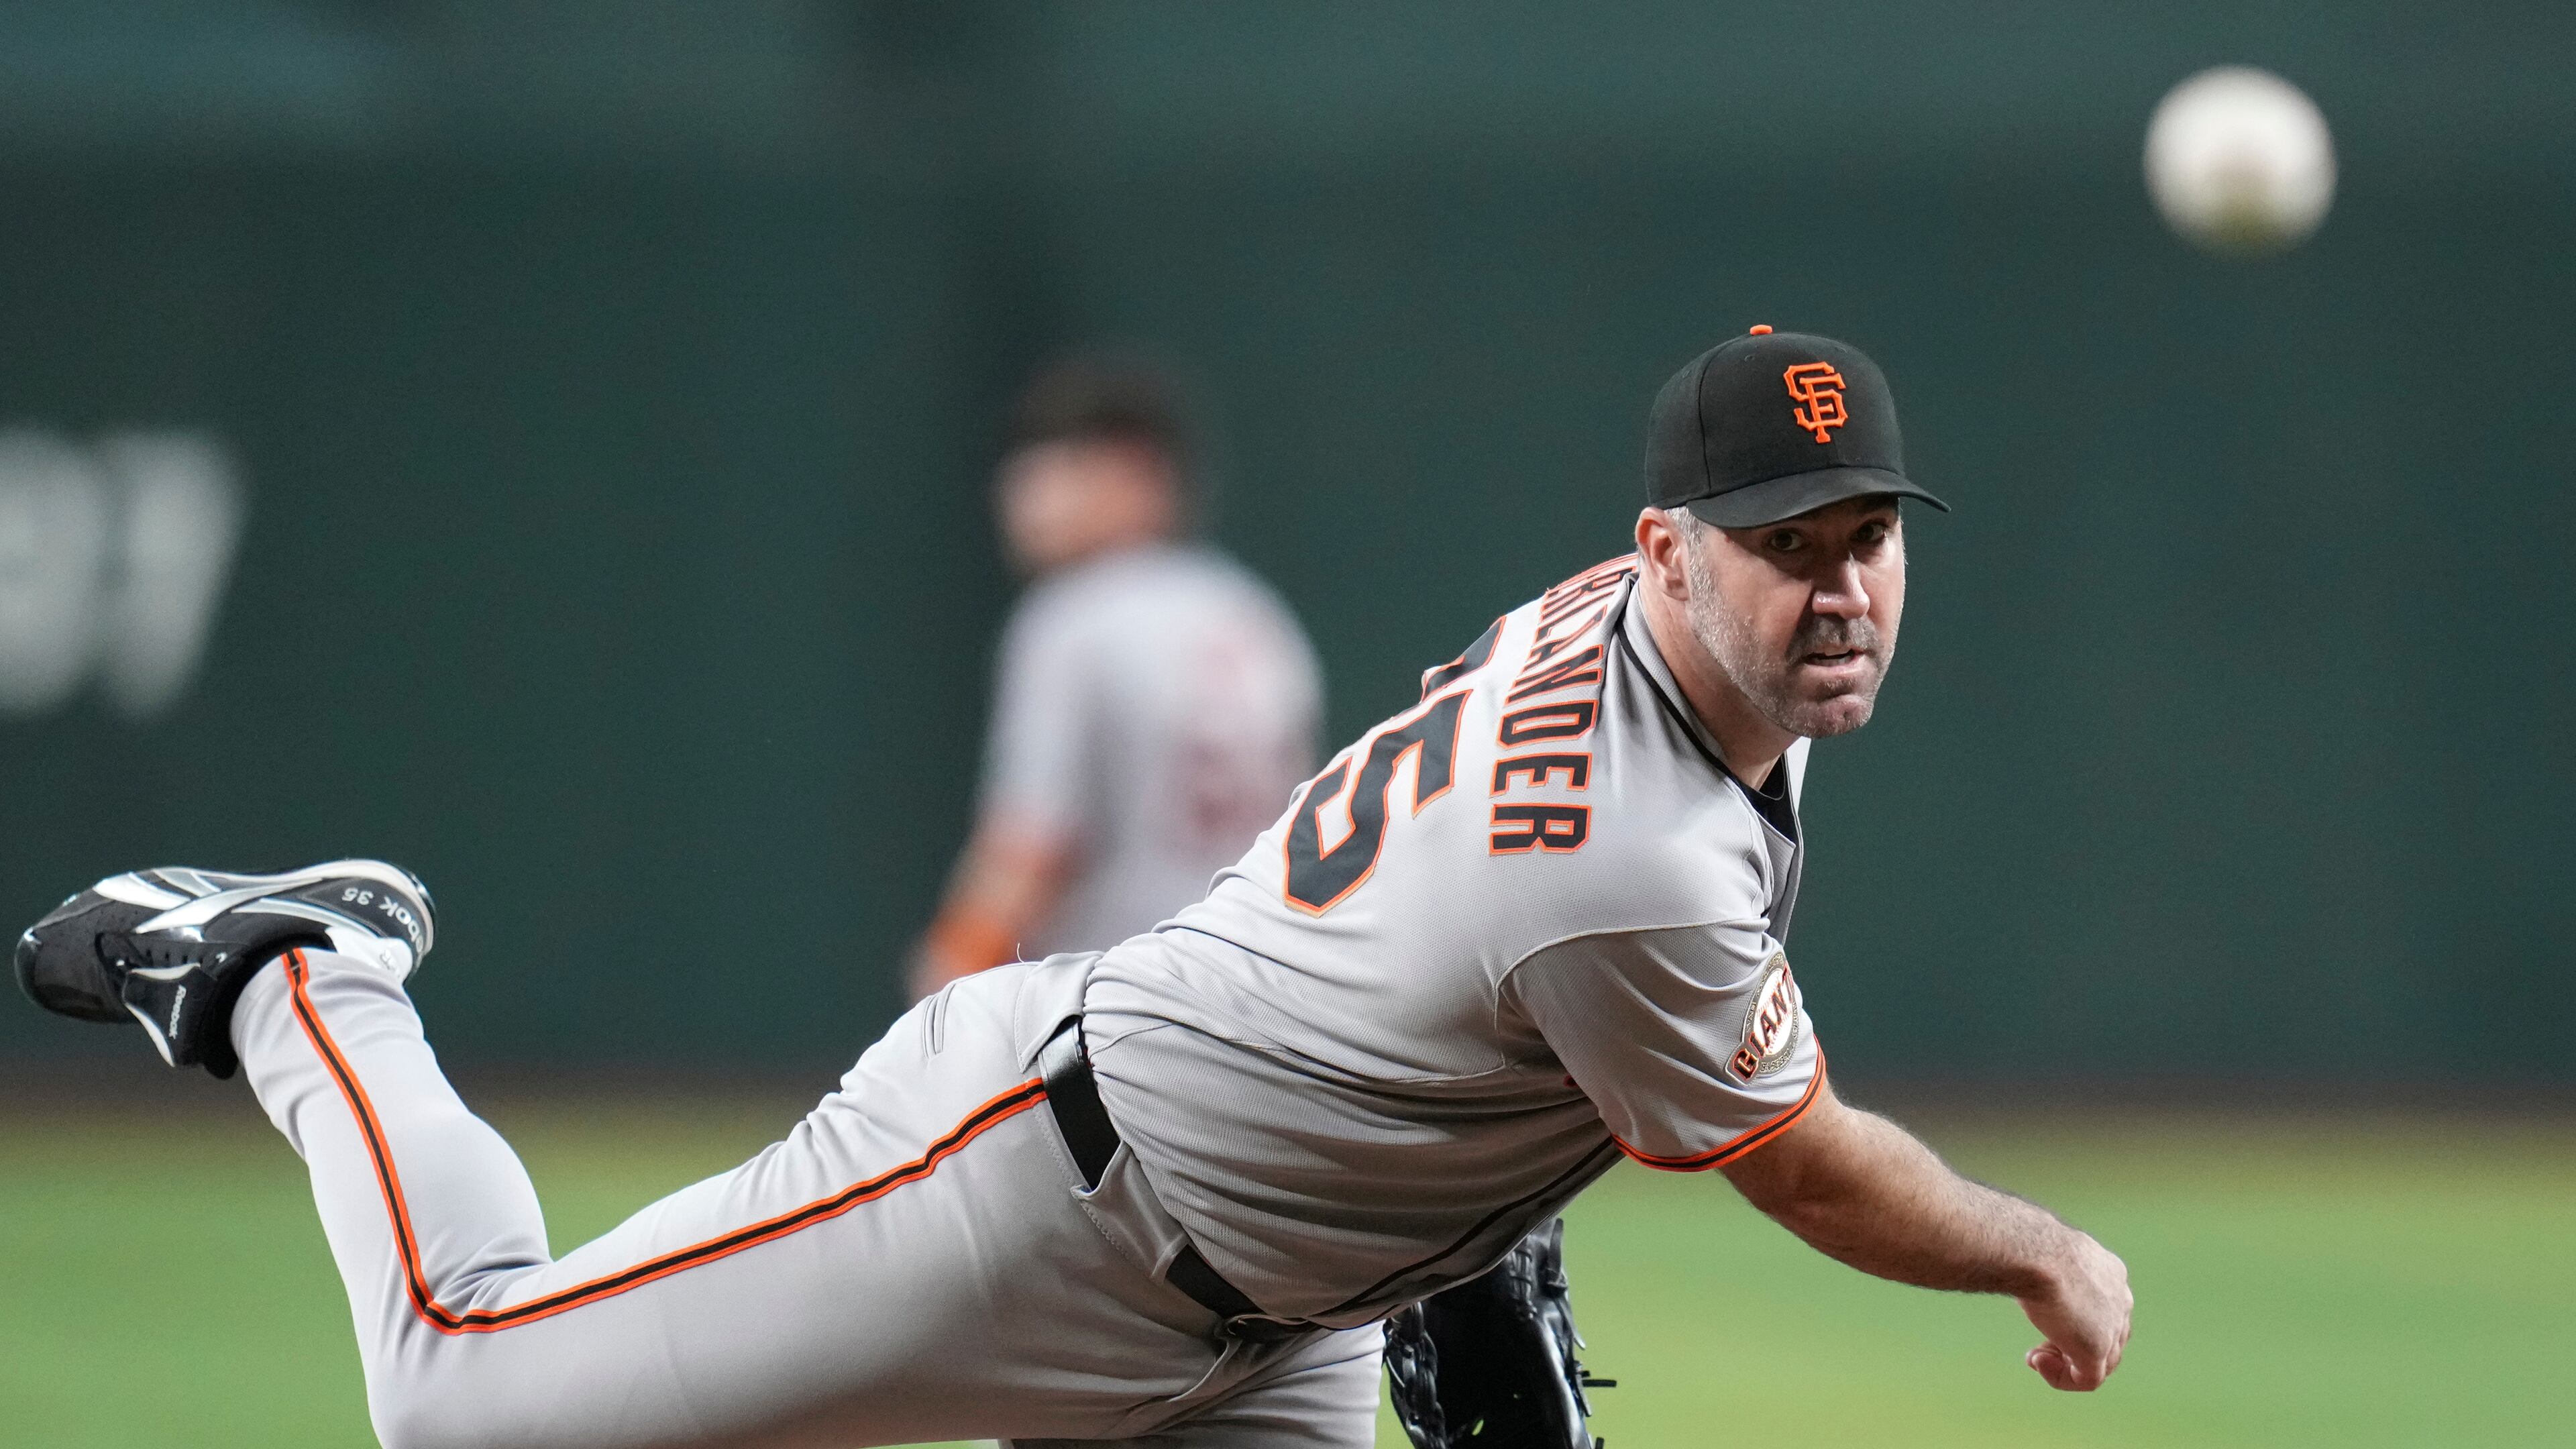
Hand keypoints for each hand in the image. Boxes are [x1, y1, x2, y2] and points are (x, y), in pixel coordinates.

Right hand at [2019, 1232, 2130, 1390]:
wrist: (2034, 1251)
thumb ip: (2047, 1264)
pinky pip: (2087, 1380)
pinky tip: (2037, 1363)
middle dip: (2071, 1347)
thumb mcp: (2046, 1252)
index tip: (2045, 1320)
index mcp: (2111, 1273)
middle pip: (2108, 1339)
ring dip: (2065, 1365)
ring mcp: (2112, 1326)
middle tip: (2039, 1348)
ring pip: (2100, 1363)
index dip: (2075, 1322)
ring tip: (2036, 1358)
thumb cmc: (2029, 1244)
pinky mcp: (2097, 1349)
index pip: (2106, 1309)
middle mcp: (2120, 1299)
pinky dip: (2061, 1378)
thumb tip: (2019, 1258)